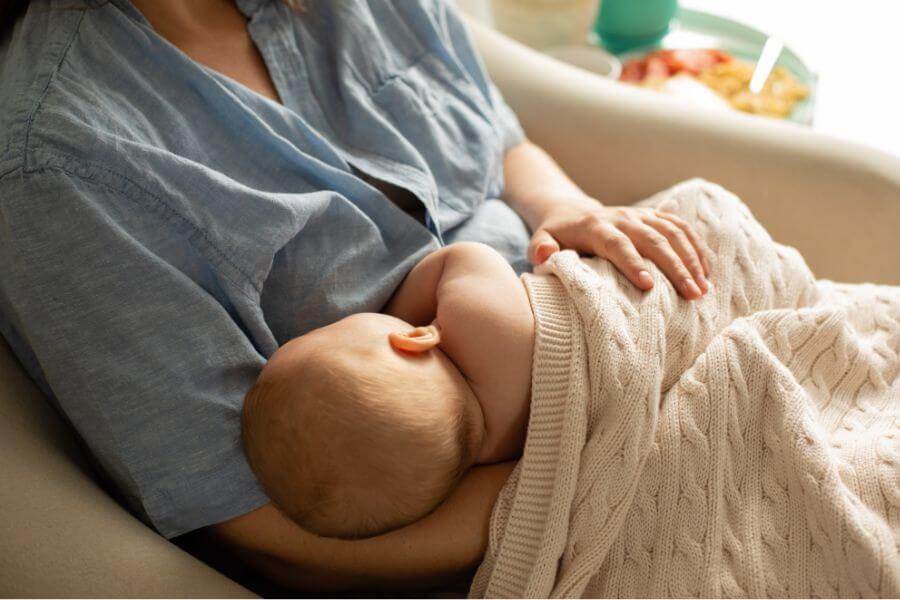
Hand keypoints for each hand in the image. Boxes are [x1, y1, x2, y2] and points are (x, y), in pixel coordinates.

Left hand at [528, 201, 711, 299]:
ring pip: (673, 233)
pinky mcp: (653, 216)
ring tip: (704, 289)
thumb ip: (540, 248)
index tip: (649, 286)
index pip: (617, 244)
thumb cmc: (555, 236)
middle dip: (675, 267)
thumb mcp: (539, 240)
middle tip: (692, 295)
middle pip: (654, 240)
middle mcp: (622, 217)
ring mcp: (640, 215)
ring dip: (691, 259)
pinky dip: (696, 247)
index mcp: (596, 226)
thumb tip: (543, 254)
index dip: (633, 263)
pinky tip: (707, 271)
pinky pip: (681, 227)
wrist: (570, 211)